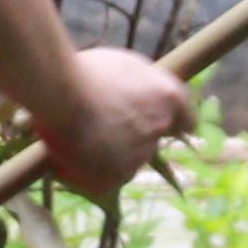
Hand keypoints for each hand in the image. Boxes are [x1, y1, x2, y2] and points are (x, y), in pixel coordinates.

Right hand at [37, 46, 191, 201]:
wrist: (61, 94)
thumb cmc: (87, 71)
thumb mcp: (125, 67)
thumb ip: (140, 87)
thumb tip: (137, 98)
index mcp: (168, 98)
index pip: (187, 121)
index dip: (173, 123)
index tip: (160, 123)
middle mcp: (158, 131)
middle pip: (149, 141)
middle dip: (130, 136)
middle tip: (100, 125)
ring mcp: (136, 159)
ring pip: (124, 161)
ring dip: (108, 154)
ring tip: (78, 138)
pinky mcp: (112, 181)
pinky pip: (101, 179)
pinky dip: (87, 171)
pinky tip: (70, 156)